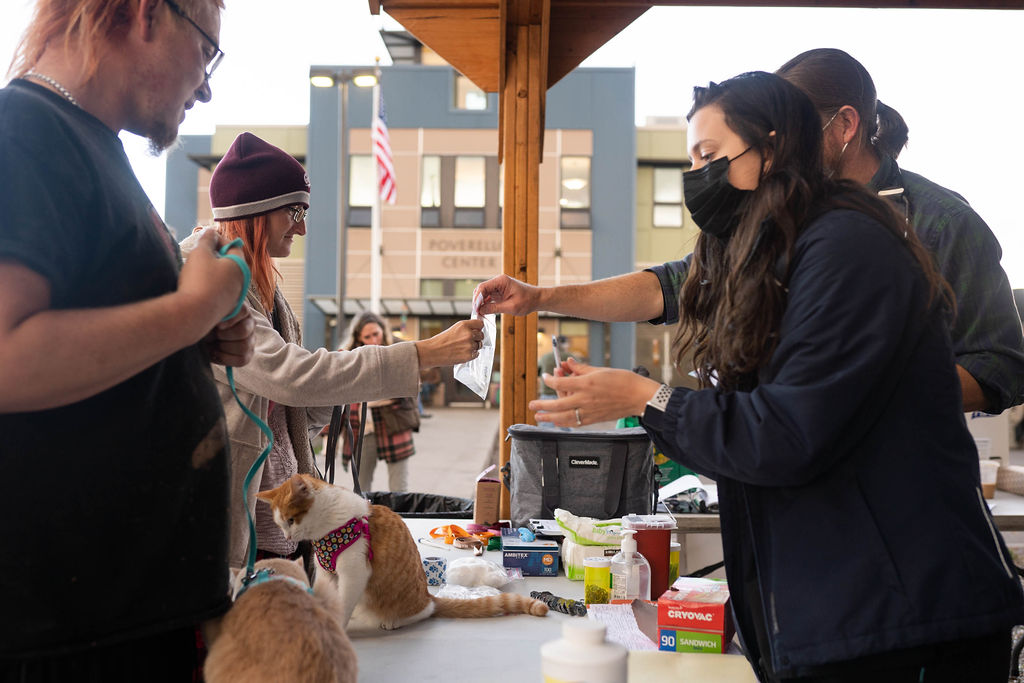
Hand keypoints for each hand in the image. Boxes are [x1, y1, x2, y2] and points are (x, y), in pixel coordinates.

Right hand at [177, 228, 248, 327]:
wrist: (194, 313)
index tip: (206, 238)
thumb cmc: (199, 279)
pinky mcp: (226, 309)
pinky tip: (198, 286)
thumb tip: (211, 232)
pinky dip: (212, 286)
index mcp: (240, 266)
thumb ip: (207, 240)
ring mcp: (235, 297)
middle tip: (200, 253)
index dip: (219, 239)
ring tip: (197, 269)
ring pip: (226, 279)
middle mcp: (242, 282)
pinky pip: (220, 292)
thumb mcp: (200, 253)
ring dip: (214, 272)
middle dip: (216, 256)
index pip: (234, 246)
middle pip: (231, 263)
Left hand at [203, 306, 254, 366]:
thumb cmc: (205, 324)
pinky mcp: (248, 354)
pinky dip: (226, 358)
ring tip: (213, 345)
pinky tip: (216, 353)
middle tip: (212, 336)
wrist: (200, 336)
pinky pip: (241, 359)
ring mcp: (251, 339)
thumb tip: (219, 321)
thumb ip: (215, 315)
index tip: (217, 325)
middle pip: (243, 330)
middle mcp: (250, 323)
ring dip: (224, 347)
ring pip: (244, 346)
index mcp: (241, 310)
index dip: (229, 319)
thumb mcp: (208, 316)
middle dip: (224, 335)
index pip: (243, 311)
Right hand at [414, 318, 484, 367]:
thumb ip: (466, 328)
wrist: (433, 352)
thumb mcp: (454, 329)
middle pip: (481, 335)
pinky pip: (476, 354)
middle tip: (467, 341)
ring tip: (462, 348)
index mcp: (464, 325)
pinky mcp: (469, 355)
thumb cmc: (441, 341)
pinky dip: (471, 354)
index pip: (480, 324)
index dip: (478, 328)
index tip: (476, 330)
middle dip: (476, 338)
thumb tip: (477, 329)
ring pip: (479, 345)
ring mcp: (469, 345)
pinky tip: (462, 353)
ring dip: (474, 347)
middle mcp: (468, 334)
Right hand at [474, 275, 539, 315]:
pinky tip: (484, 311)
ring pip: (483, 293)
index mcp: (501, 281)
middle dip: (477, 301)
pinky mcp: (499, 292)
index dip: (477, 298)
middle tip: (476, 313)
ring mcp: (498, 286)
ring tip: (479, 313)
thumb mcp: (511, 307)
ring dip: (480, 303)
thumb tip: (480, 310)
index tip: (476, 309)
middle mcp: (498, 282)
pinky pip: (488, 297)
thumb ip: (494, 308)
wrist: (537, 299)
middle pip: (481, 290)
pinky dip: (485, 304)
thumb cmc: (527, 301)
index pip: (483, 287)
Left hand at [529, 359, 660, 426]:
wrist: (638, 396)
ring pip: (564, 417)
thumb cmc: (622, 380)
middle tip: (532, 405)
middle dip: (542, 405)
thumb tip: (567, 363)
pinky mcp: (595, 419)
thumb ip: (581, 368)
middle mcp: (585, 399)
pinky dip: (565, 422)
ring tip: (538, 417)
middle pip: (557, 404)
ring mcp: (590, 411)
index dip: (549, 380)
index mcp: (586, 383)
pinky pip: (576, 423)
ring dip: (549, 418)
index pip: (560, 382)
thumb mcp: (600, 369)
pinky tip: (558, 422)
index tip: (546, 377)